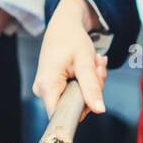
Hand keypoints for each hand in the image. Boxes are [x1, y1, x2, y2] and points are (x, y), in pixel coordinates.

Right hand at [32, 0, 107, 117]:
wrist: (64, 25)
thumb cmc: (71, 38)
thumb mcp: (85, 62)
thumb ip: (91, 87)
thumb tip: (99, 110)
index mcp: (47, 86)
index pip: (61, 117)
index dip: (81, 111)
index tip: (94, 94)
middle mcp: (43, 91)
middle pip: (74, 107)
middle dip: (92, 90)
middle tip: (98, 69)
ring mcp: (47, 89)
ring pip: (77, 99)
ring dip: (92, 83)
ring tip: (94, 63)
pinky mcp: (53, 86)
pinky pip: (74, 92)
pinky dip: (86, 81)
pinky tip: (89, 66)